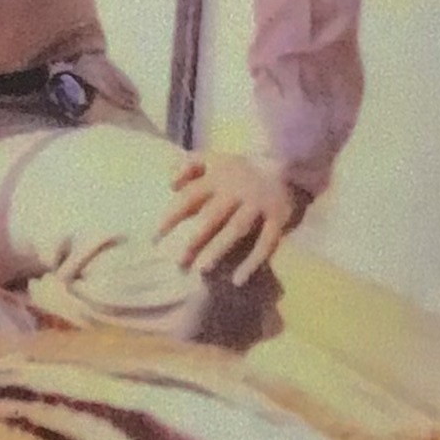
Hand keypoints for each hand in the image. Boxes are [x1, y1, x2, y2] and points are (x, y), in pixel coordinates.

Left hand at [158, 153, 306, 286]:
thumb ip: (187, 166)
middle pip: (213, 216)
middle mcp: (237, 191)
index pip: (189, 197)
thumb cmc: (237, 170)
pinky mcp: (278, 217)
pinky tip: (237, 280)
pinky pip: (267, 242)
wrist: (285, 165)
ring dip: (220, 249)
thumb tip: (170, 184)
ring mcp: (258, 204)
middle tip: (179, 262)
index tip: (154, 238)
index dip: (171, 217)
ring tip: (202, 270)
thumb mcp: (212, 159)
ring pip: (237, 229)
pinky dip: (253, 262)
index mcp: (218, 178)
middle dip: (195, 239)